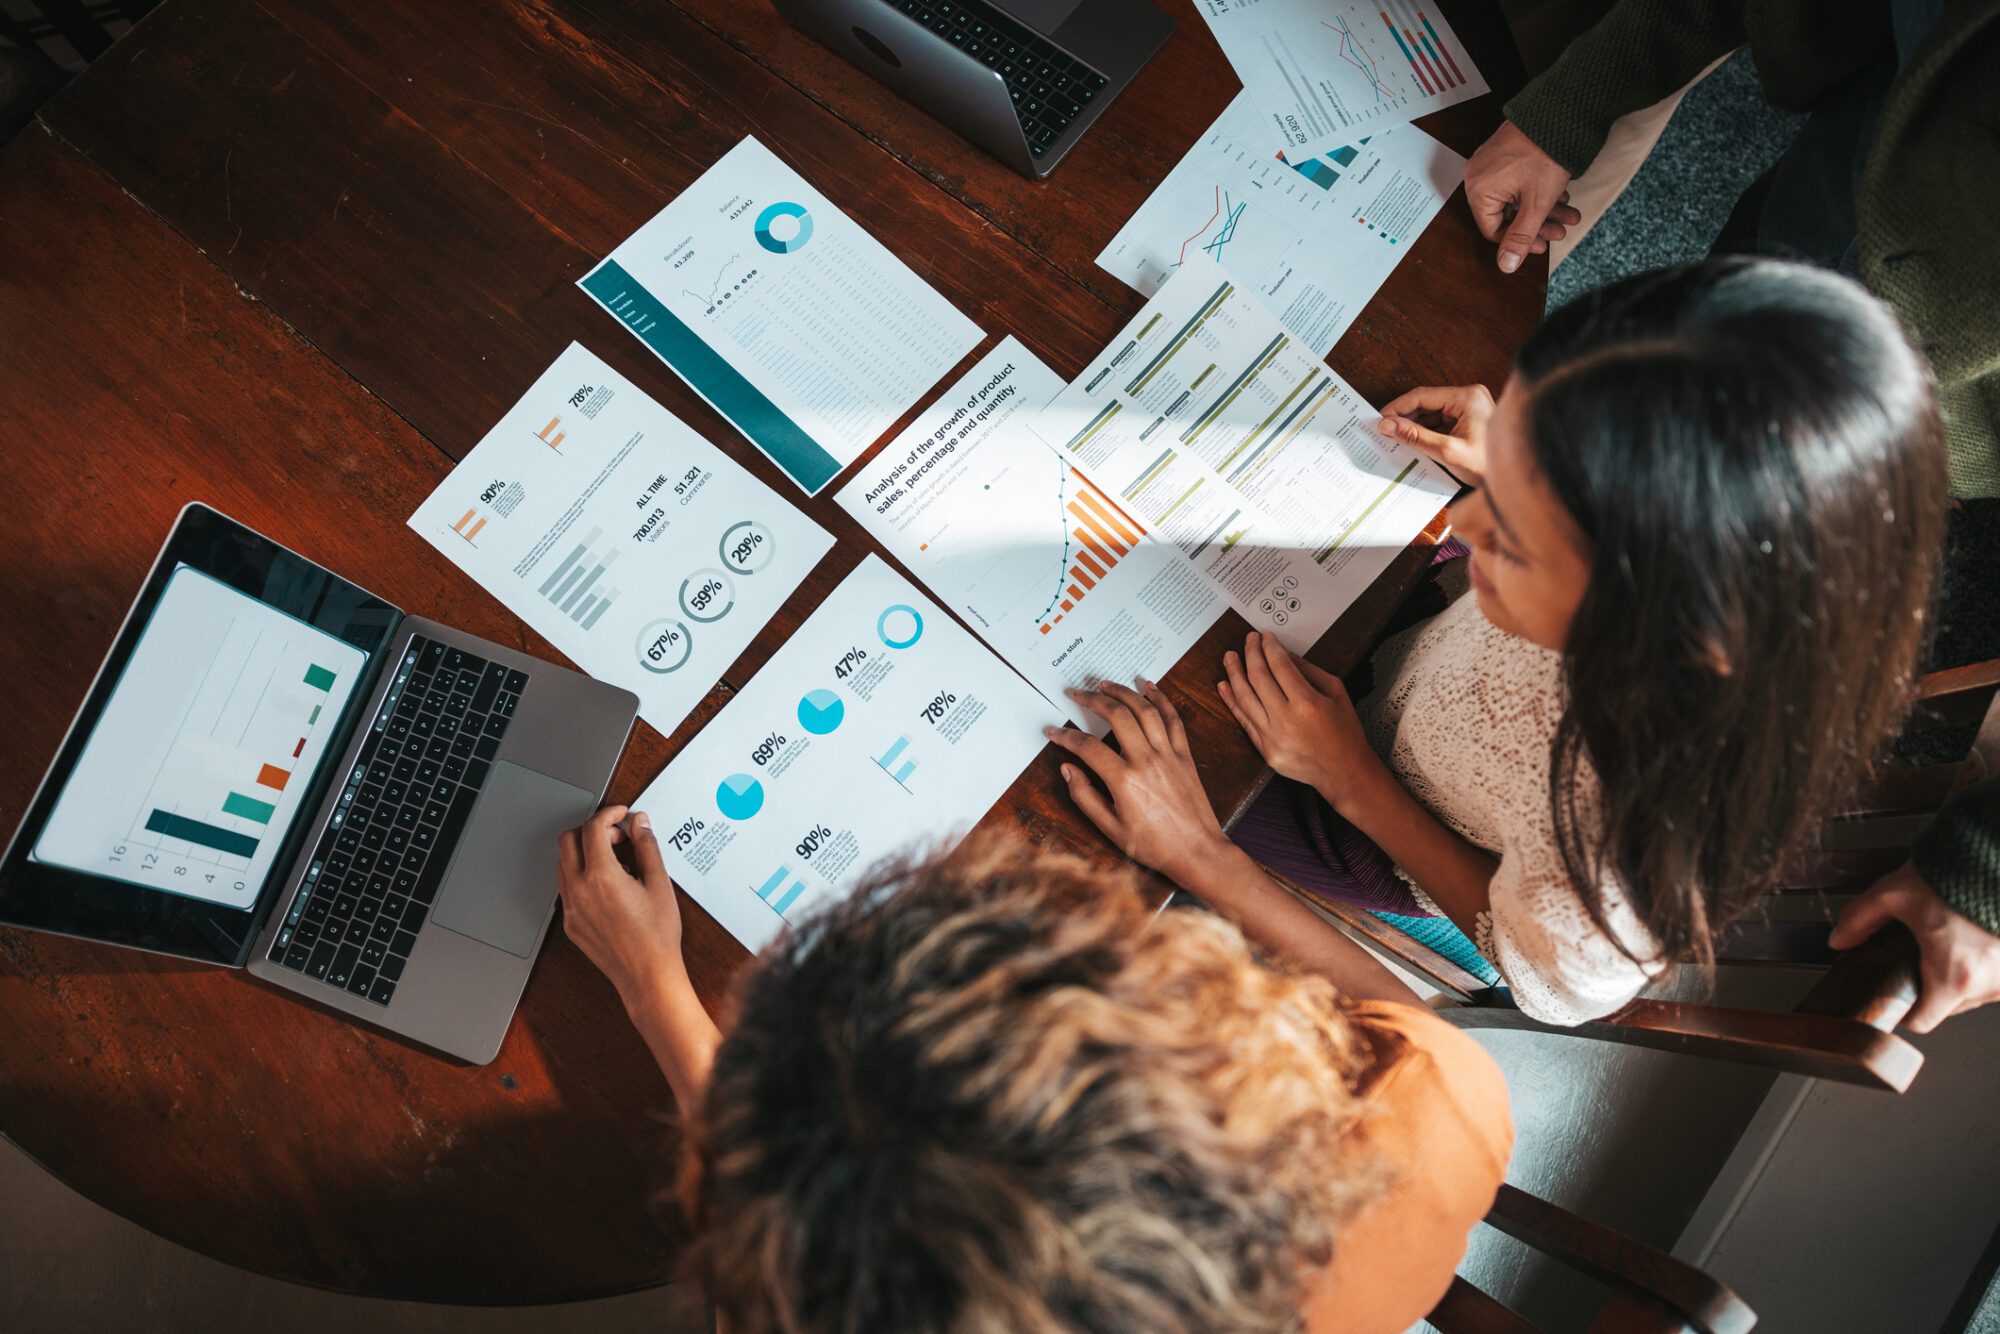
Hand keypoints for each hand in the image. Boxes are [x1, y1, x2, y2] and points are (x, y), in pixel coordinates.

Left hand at [557, 804, 686, 1012]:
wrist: (646, 974)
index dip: (608, 814)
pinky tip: (607, 885)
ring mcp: (571, 908)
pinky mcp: (570, 923)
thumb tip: (640, 824)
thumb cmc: (656, 935)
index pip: (593, 828)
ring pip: (563, 863)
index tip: (621, 815)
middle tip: (616, 837)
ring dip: (583, 852)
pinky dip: (581, 875)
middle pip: (568, 840)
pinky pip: (566, 888)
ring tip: (614, 862)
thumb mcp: (658, 884)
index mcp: (601, 877)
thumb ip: (647, 847)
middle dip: (591, 830)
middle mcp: (579, 890)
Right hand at [1045, 679, 1232, 885]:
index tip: (1053, 731)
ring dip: (1123, 691)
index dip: (1066, 736)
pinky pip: (1172, 718)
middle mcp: (1146, 760)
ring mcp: (1168, 754)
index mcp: (1124, 781)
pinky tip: (1148, 686)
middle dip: (1093, 699)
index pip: (1087, 747)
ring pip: (1144, 709)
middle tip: (1077, 693)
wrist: (1197, 851)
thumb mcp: (1111, 829)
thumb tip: (1068, 770)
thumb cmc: (1154, 845)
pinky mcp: (1185, 755)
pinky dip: (1160, 698)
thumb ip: (1085, 797)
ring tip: (1105, 684)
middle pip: (1117, 715)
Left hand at [1218, 632, 1386, 814]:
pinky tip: (1224, 685)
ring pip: (1244, 698)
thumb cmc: (1344, 731)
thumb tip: (1284, 654)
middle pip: (1258, 677)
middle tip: (1248, 640)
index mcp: (1307, 703)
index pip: (1280, 665)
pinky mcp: (1264, 750)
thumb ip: (1309, 670)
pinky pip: (1243, 720)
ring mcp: (1272, 737)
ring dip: (1234, 673)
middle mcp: (1286, 719)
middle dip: (1251, 653)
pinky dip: (1231, 701)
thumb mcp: (1336, 692)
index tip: (1265, 637)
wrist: (1344, 772)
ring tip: (1229, 657)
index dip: (1269, 647)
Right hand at [1376, 383, 1494, 485]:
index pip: (1422, 396)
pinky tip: (1414, 445)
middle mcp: (1469, 398)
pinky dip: (1427, 433)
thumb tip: (1387, 425)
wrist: (1515, 482)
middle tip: (1384, 433)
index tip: (1379, 421)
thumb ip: (1415, 436)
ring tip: (1397, 441)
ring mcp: (1470, 409)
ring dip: (1415, 427)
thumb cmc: (1489, 465)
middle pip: (1426, 404)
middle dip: (1405, 419)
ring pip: (1432, 414)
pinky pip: (1441, 423)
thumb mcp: (1447, 451)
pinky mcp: (1470, 421)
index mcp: (1467, 398)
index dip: (1398, 408)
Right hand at [1464, 120, 1580, 273]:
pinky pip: (1515, 180)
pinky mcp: (1504, 151)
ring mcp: (1490, 161)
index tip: (1543, 244)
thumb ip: (1520, 238)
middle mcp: (1478, 175)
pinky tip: (1561, 195)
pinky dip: (1537, 191)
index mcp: (1478, 189)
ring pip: (1515, 197)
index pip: (1493, 229)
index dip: (1520, 242)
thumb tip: (1505, 266)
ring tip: (1568, 213)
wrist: (1561, 112)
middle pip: (1507, 213)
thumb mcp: (1536, 204)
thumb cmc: (1546, 154)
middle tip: (1560, 228)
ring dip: (1544, 209)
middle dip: (1538, 224)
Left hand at [1830, 863, 1999, 1032]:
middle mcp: (1989, 985)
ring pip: (1973, 993)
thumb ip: (1860, 919)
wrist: (1997, 855)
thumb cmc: (1957, 874)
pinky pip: (1994, 978)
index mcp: (1955, 977)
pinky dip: (1979, 964)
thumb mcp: (1895, 893)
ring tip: (1945, 942)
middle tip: (1915, 956)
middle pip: (1947, 1006)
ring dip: (1956, 975)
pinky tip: (1968, 940)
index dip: (1901, 1010)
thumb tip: (1838, 940)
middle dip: (1928, 986)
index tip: (1894, 995)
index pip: (1922, 1021)